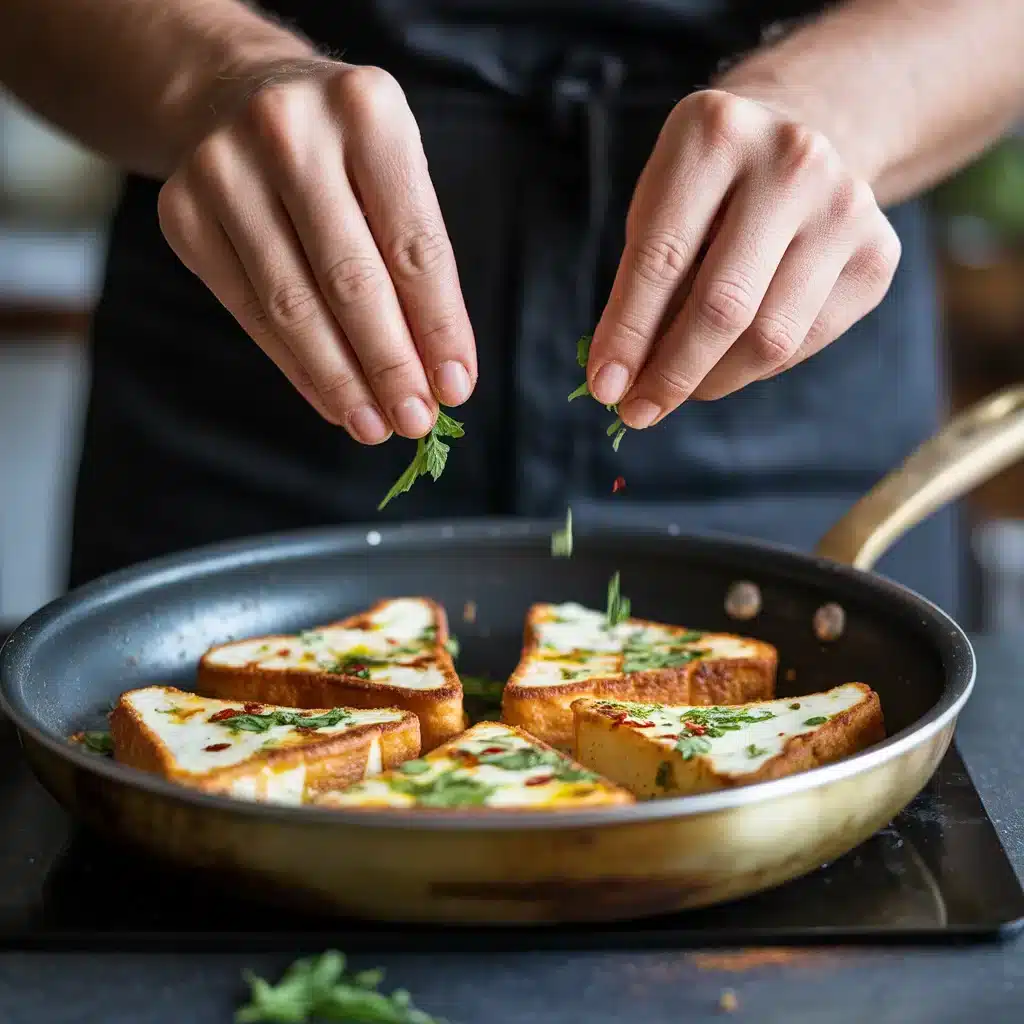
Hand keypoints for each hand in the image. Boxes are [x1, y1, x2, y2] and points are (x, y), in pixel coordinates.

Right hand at [157, 59, 475, 443]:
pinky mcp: (184, 214)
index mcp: (366, 112)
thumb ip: (418, 264)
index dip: (438, 327)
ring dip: (341, 380)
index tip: (455, 387)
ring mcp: (225, 171)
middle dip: (389, 364)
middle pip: (351, 279)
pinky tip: (331, 400)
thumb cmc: (343, 151)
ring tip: (374, 425)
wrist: (238, 93)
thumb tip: (439, 373)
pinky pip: (250, 311)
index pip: (414, 245)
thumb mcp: (396, 174)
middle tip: (414, 420)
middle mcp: (289, 132)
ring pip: (293, 305)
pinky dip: (297, 367)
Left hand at [587, 89, 900, 425]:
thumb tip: (623, 380)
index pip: (661, 258)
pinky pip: (807, 342)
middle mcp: (791, 161)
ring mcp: (846, 205)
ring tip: (681, 389)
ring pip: (771, 337)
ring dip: (714, 381)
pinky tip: (731, 359)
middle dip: (672, 373)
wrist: (799, 140)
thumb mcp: (659, 206)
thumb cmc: (707, 188)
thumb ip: (640, 283)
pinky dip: (757, 368)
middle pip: (724, 305)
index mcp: (716, 132)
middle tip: (638, 411)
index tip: (604, 387)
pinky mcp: (879, 251)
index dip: (628, 333)